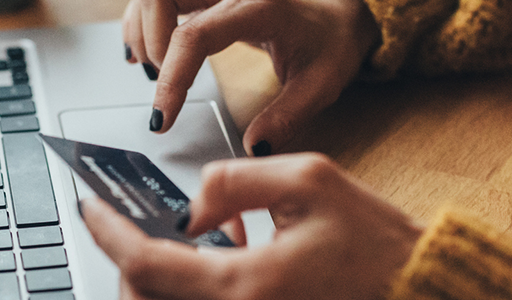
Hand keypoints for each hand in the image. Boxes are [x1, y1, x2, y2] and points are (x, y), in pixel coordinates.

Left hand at [82, 153, 423, 298]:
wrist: (420, 292)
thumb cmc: (378, 247)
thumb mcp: (310, 180)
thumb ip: (235, 180)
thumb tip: (194, 206)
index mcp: (244, 287)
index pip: (144, 264)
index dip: (108, 232)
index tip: (91, 207)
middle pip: (143, 299)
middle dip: (132, 261)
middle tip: (143, 225)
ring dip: (162, 278)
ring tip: (201, 240)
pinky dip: (192, 288)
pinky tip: (225, 259)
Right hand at [123, 0, 379, 155]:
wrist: (339, 15)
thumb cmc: (332, 42)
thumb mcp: (321, 84)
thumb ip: (287, 117)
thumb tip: (254, 147)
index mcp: (260, 7)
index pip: (196, 35)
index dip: (173, 77)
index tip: (163, 118)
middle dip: (151, 44)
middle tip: (164, 85)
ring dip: (143, 32)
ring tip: (156, 72)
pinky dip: (143, 24)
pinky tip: (146, 53)